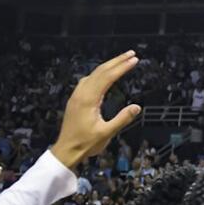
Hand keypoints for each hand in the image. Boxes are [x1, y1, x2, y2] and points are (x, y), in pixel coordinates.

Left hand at [51, 51, 142, 169]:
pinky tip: (104, 75)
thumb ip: (122, 119)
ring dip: (108, 66)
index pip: (108, 77)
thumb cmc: (86, 143)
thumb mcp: (107, 133)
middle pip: (100, 71)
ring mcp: (77, 95)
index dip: (122, 67)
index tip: (134, 60)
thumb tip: (137, 107)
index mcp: (89, 99)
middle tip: (131, 54)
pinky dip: (100, 73)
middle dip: (116, 61)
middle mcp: (81, 93)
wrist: (66, 150)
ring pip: (93, 74)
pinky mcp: (76, 100)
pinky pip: (88, 80)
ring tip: (121, 61)